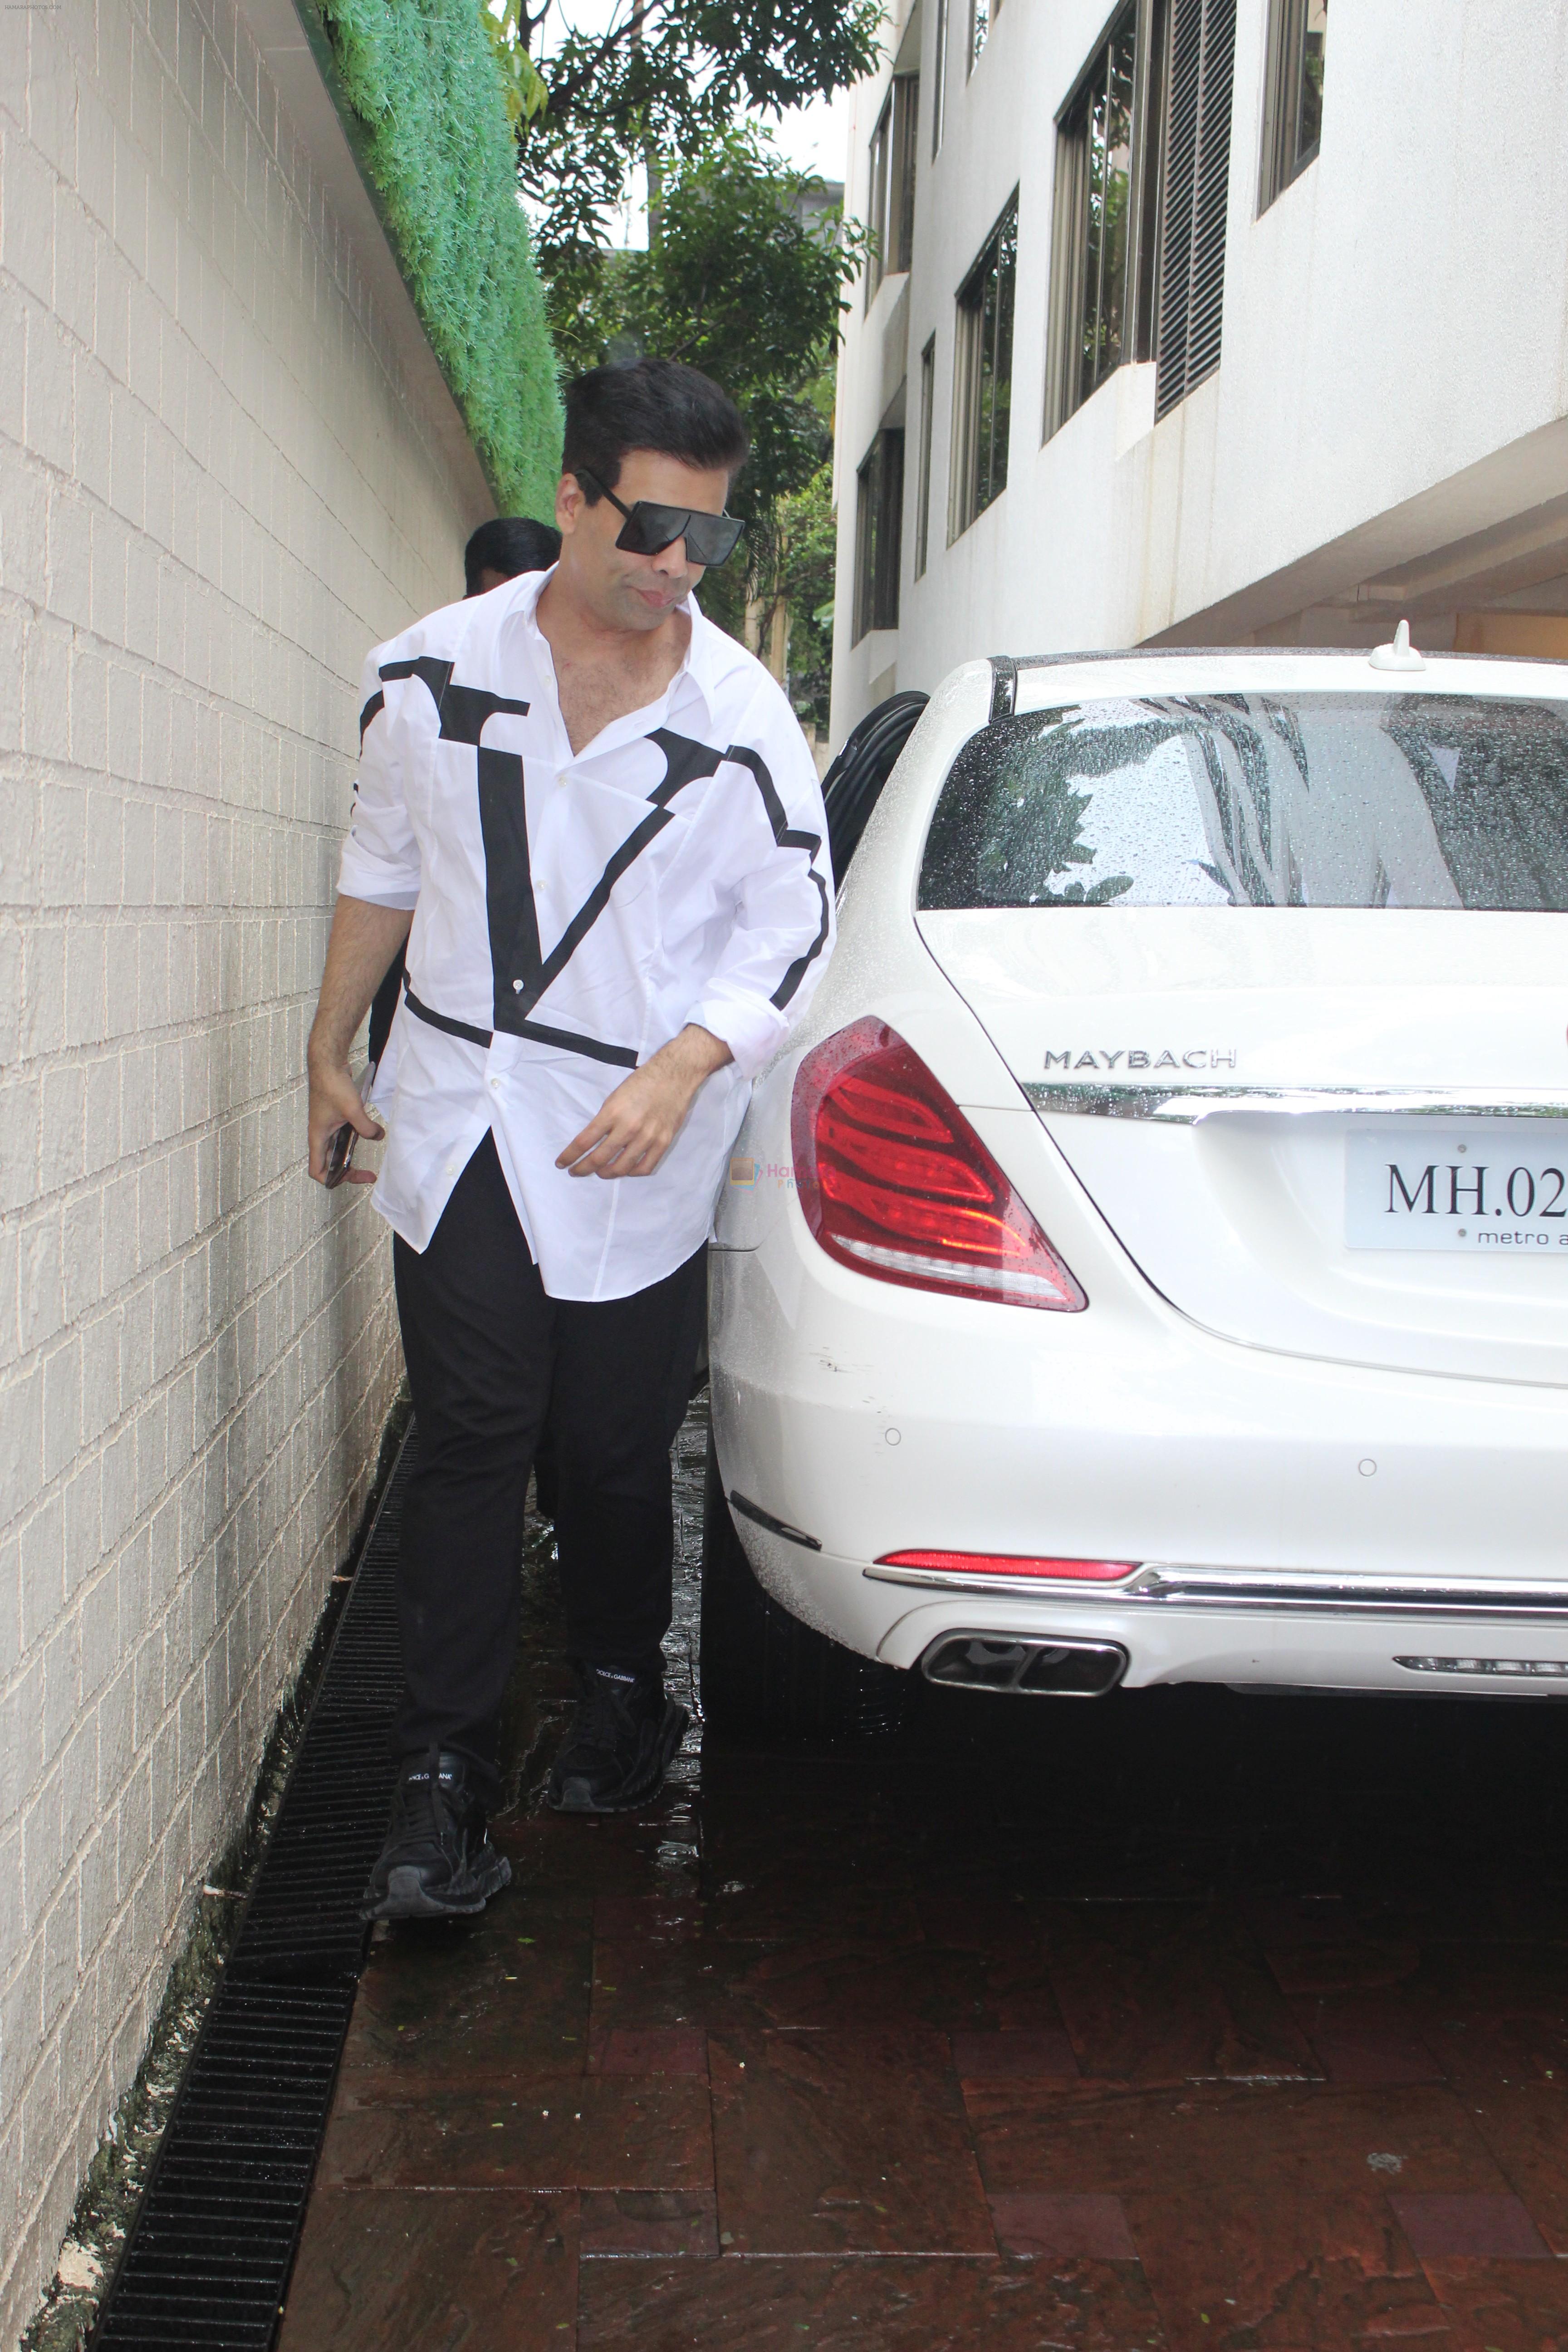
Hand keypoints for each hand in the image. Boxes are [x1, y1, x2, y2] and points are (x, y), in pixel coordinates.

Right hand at [307, 1055, 383, 1185]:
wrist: (327, 1064)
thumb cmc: (332, 1085)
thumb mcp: (352, 1109)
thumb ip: (366, 1127)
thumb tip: (378, 1136)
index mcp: (318, 1137)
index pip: (317, 1170)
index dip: (332, 1179)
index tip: (351, 1176)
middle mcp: (320, 1135)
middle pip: (329, 1164)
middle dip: (347, 1172)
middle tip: (367, 1175)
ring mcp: (327, 1127)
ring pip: (337, 1150)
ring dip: (350, 1157)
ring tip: (367, 1162)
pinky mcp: (335, 1118)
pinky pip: (343, 1137)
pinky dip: (353, 1141)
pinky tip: (368, 1136)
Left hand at [556, 1025, 731, 1179]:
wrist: (674, 1075)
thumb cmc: (642, 1083)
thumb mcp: (615, 1097)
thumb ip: (604, 1120)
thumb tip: (594, 1142)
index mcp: (613, 1112)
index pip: (585, 1142)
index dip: (570, 1156)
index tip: (562, 1163)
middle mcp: (629, 1127)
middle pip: (600, 1159)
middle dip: (583, 1169)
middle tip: (577, 1171)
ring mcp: (648, 1137)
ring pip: (621, 1168)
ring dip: (606, 1173)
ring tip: (600, 1172)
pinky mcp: (663, 1142)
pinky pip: (644, 1167)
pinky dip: (631, 1172)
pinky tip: (626, 1169)